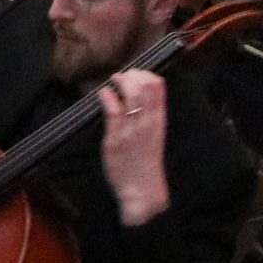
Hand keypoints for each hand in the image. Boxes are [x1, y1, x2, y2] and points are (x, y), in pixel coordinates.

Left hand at [96, 71, 171, 226]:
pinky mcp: (116, 138)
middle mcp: (148, 123)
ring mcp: (132, 130)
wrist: (143, 190)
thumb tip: (139, 98)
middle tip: (122, 75)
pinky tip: (103, 93)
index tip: (136, 73)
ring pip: (132, 95)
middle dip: (133, 75)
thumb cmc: (145, 163)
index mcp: (159, 121)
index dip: (147, 75)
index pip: (159, 89)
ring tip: (113, 80)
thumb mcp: (153, 136)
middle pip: (146, 87)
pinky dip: (107, 97)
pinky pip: (113, 111)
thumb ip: (149, 118)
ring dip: (121, 82)